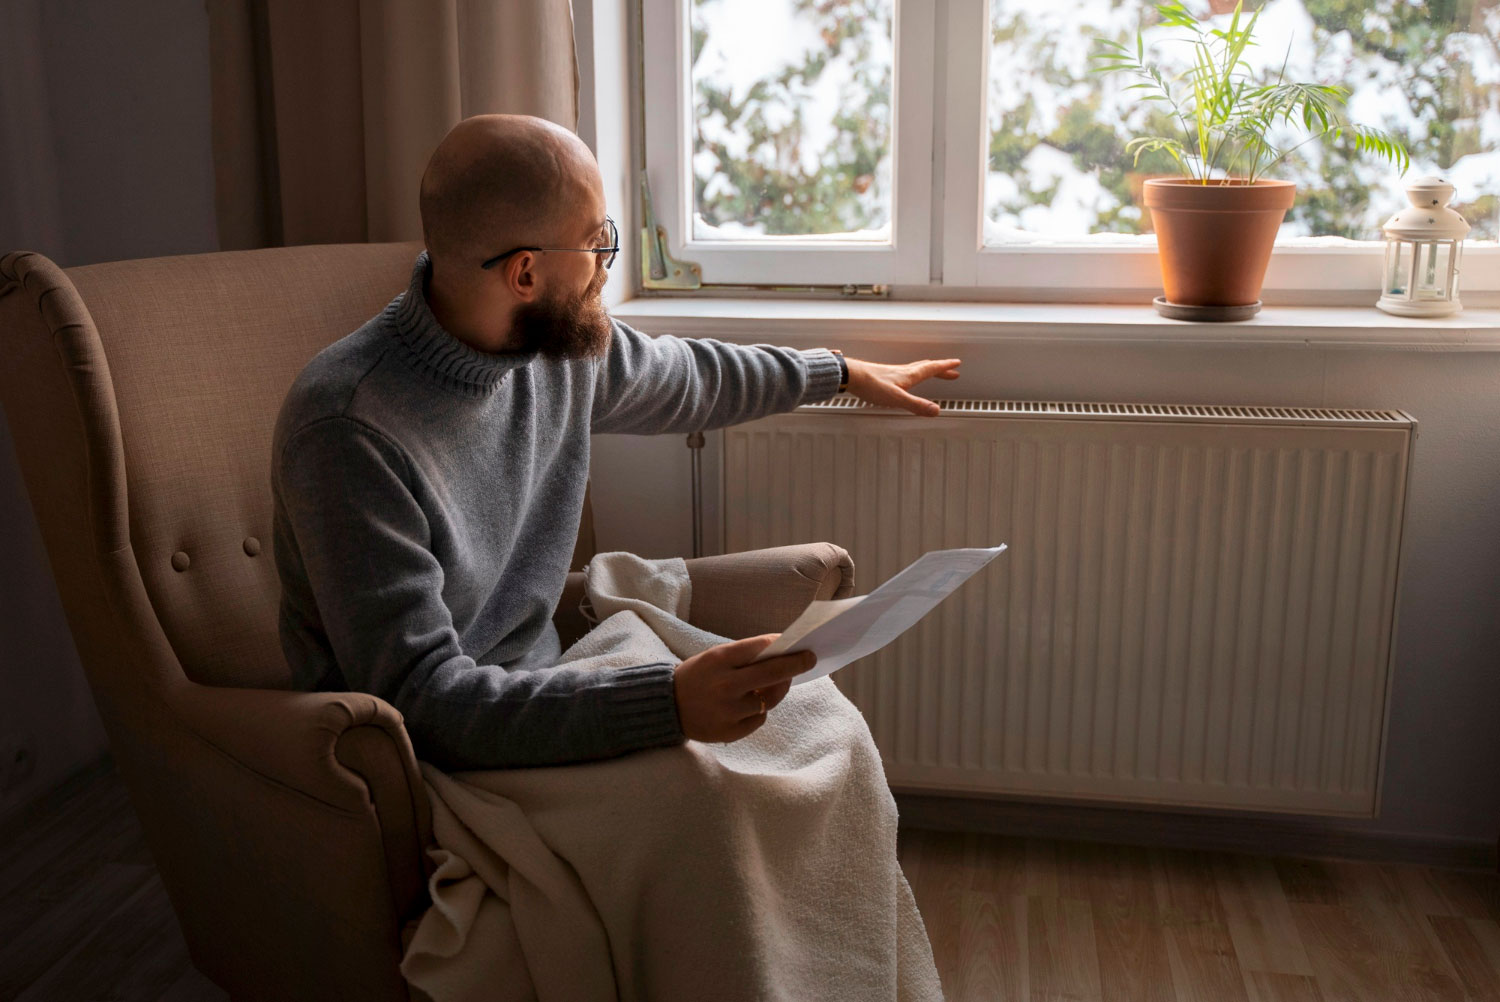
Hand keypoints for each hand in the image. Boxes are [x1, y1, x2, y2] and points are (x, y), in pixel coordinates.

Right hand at [672, 634, 814, 742]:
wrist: (666, 707)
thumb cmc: (696, 677)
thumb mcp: (713, 657)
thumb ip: (743, 656)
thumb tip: (781, 653)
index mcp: (718, 660)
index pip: (759, 648)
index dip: (781, 645)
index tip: (798, 644)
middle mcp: (725, 685)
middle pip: (772, 673)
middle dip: (796, 664)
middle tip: (811, 658)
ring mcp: (728, 711)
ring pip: (770, 699)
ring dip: (779, 689)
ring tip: (780, 682)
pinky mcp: (729, 732)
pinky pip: (759, 718)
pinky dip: (760, 709)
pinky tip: (752, 703)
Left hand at [845, 357, 961, 415]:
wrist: (851, 375)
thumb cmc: (871, 384)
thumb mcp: (897, 398)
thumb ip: (916, 405)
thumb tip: (936, 410)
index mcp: (909, 375)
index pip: (932, 369)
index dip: (945, 367)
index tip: (956, 364)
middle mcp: (903, 372)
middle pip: (926, 367)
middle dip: (940, 368)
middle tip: (951, 370)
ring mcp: (893, 373)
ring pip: (916, 369)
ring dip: (928, 370)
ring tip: (933, 372)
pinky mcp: (884, 376)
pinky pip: (905, 373)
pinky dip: (914, 373)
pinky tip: (907, 380)